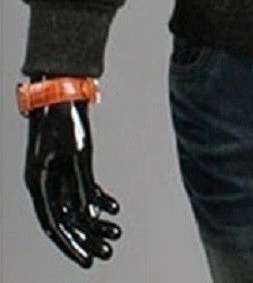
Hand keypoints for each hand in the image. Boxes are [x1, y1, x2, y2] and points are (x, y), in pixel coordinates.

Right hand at [23, 79, 121, 267]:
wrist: (63, 90)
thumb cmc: (65, 119)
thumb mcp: (77, 155)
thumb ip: (82, 186)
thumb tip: (89, 216)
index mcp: (38, 183)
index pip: (55, 224)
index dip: (71, 245)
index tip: (86, 260)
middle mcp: (45, 182)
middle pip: (67, 218)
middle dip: (88, 237)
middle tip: (106, 253)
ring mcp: (56, 174)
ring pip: (77, 205)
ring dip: (96, 220)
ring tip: (115, 234)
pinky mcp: (69, 164)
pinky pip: (83, 188)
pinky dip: (98, 199)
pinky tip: (114, 208)